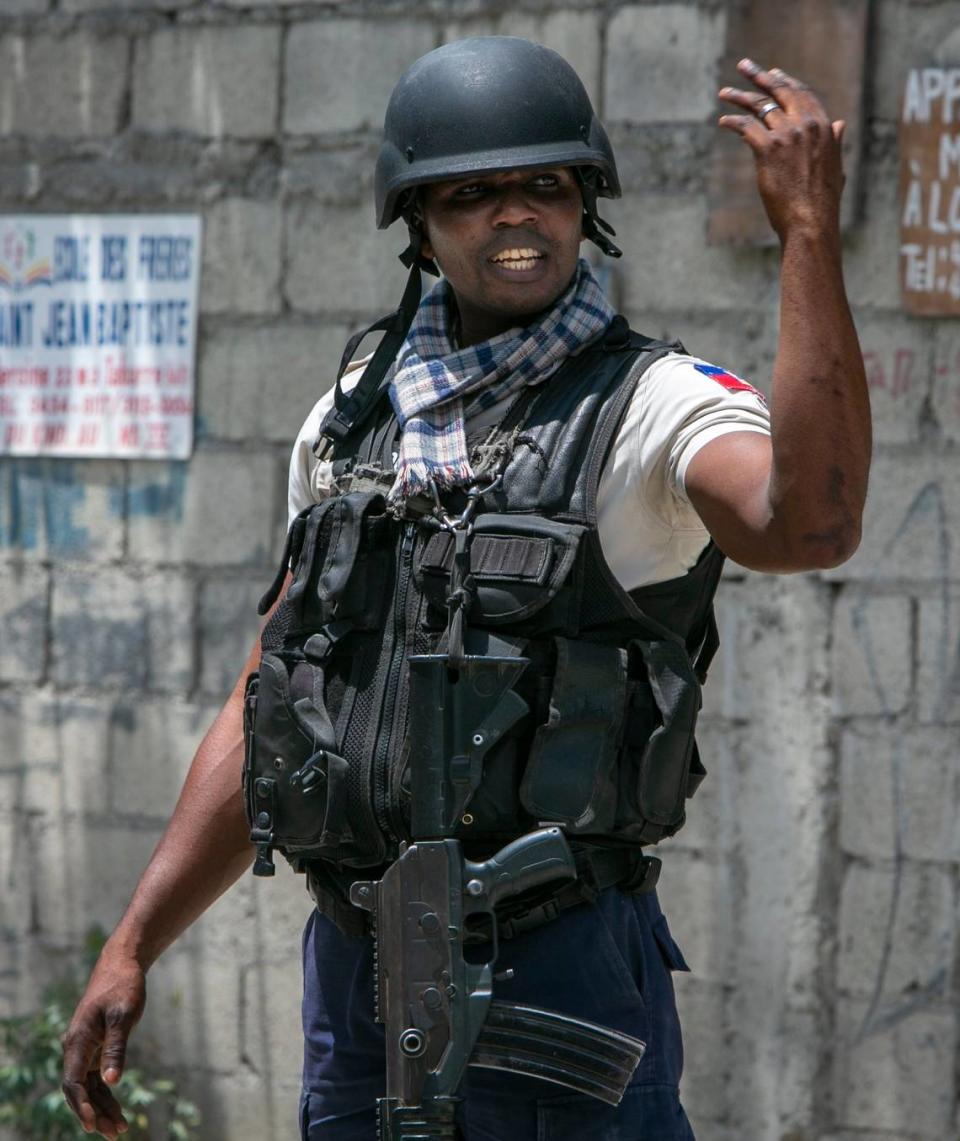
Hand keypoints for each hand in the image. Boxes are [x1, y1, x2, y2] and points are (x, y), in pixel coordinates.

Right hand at [61, 951, 146, 1138]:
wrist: (122, 965)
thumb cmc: (123, 987)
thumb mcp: (124, 1016)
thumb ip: (117, 1048)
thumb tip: (113, 1080)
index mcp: (78, 1040)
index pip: (73, 1082)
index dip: (82, 1105)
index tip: (93, 1125)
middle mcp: (76, 1047)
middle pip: (79, 1090)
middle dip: (93, 1114)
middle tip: (113, 1134)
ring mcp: (85, 1049)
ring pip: (87, 1087)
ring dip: (101, 1108)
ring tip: (118, 1129)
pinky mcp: (95, 1047)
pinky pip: (96, 1078)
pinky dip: (105, 1094)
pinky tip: (116, 1110)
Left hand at [718, 59, 845, 241]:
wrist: (811, 222)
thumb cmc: (822, 202)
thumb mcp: (834, 166)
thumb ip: (834, 143)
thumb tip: (839, 125)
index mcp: (823, 127)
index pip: (803, 94)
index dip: (786, 82)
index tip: (773, 74)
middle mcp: (806, 125)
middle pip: (780, 92)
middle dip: (760, 76)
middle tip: (744, 66)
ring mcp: (787, 135)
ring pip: (759, 107)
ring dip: (739, 98)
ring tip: (725, 93)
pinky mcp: (768, 149)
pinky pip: (746, 127)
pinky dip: (733, 122)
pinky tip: (723, 122)